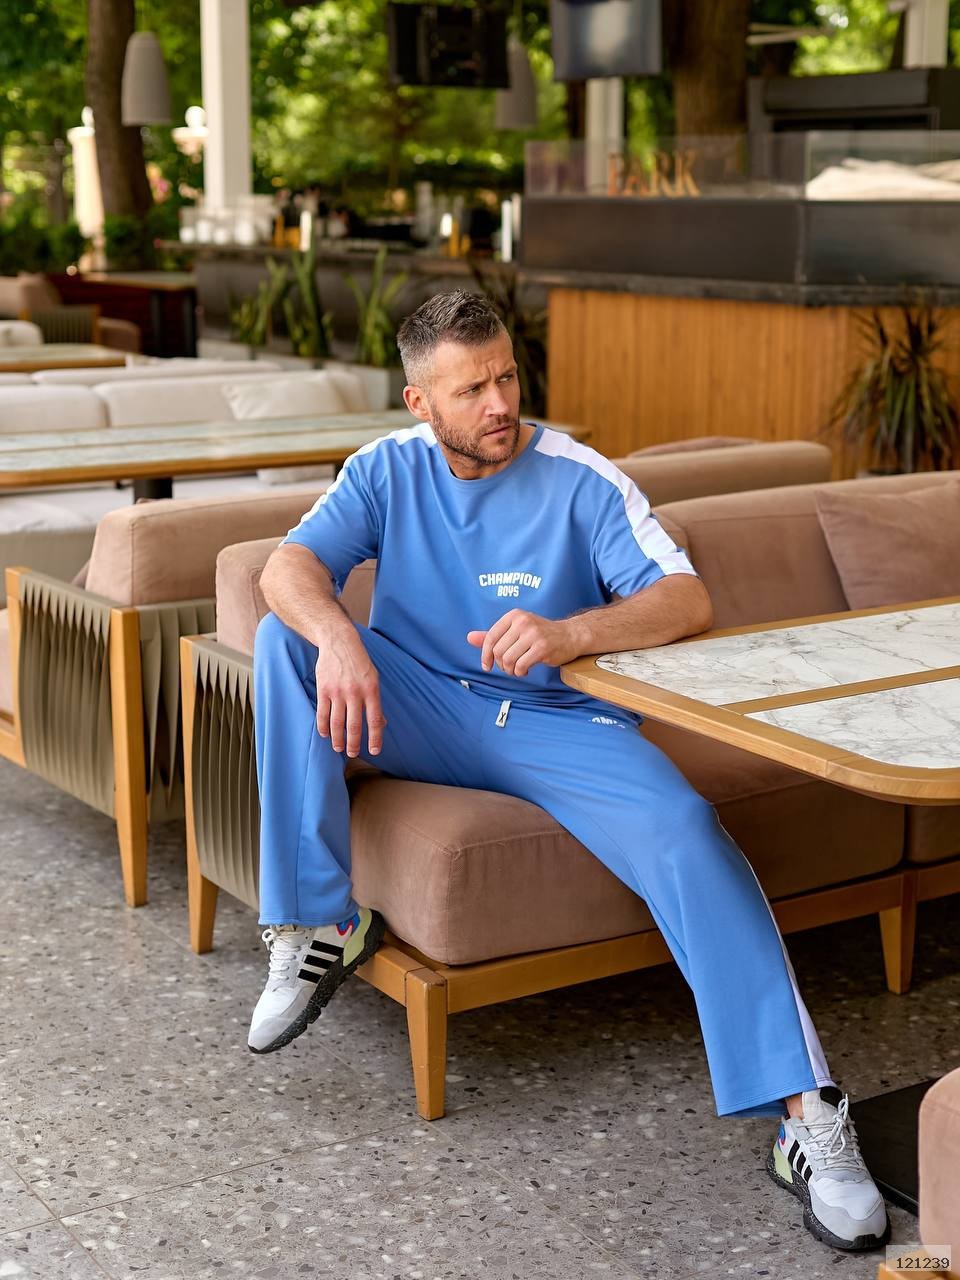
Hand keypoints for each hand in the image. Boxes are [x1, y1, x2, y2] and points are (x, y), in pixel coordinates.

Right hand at [314, 633, 385, 756]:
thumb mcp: (374, 678)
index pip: (375, 719)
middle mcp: (355, 692)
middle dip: (354, 744)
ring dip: (337, 739)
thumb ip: (375, 701)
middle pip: (354, 725)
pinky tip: (325, 734)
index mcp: (371, 690)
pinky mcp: (323, 689)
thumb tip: (381, 723)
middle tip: (353, 754)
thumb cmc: (359, 662)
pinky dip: (324, 727)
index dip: (375, 738)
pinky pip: (323, 713)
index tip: (375, 751)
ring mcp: (337, 691)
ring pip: (337, 723)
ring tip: (338, 748)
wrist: (339, 642)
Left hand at [467, 610, 580, 677]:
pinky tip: (525, 670)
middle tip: (509, 667)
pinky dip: (520, 672)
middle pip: (498, 651)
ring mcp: (533, 634)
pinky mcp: (542, 647)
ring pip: (508, 660)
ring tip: (517, 669)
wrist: (570, 636)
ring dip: (510, 670)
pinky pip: (520, 666)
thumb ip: (494, 635)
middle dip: (500, 664)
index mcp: (514, 616)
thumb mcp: (516, 630)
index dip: (485, 655)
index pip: (490, 637)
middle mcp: (523, 622)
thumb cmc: (540, 634)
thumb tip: (470, 638)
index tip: (486, 666)